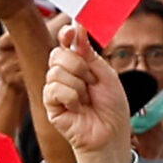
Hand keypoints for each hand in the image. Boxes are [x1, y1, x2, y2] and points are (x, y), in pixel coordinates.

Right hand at [36, 21, 130, 162]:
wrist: (111, 133)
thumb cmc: (112, 108)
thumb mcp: (106, 74)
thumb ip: (90, 53)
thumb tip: (78, 28)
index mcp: (79, 64)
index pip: (65, 43)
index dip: (66, 35)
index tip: (72, 31)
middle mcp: (64, 75)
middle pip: (58, 54)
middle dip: (79, 66)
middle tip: (91, 82)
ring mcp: (56, 89)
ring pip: (56, 71)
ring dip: (78, 85)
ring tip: (86, 99)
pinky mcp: (50, 105)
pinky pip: (54, 89)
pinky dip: (71, 97)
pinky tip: (78, 108)